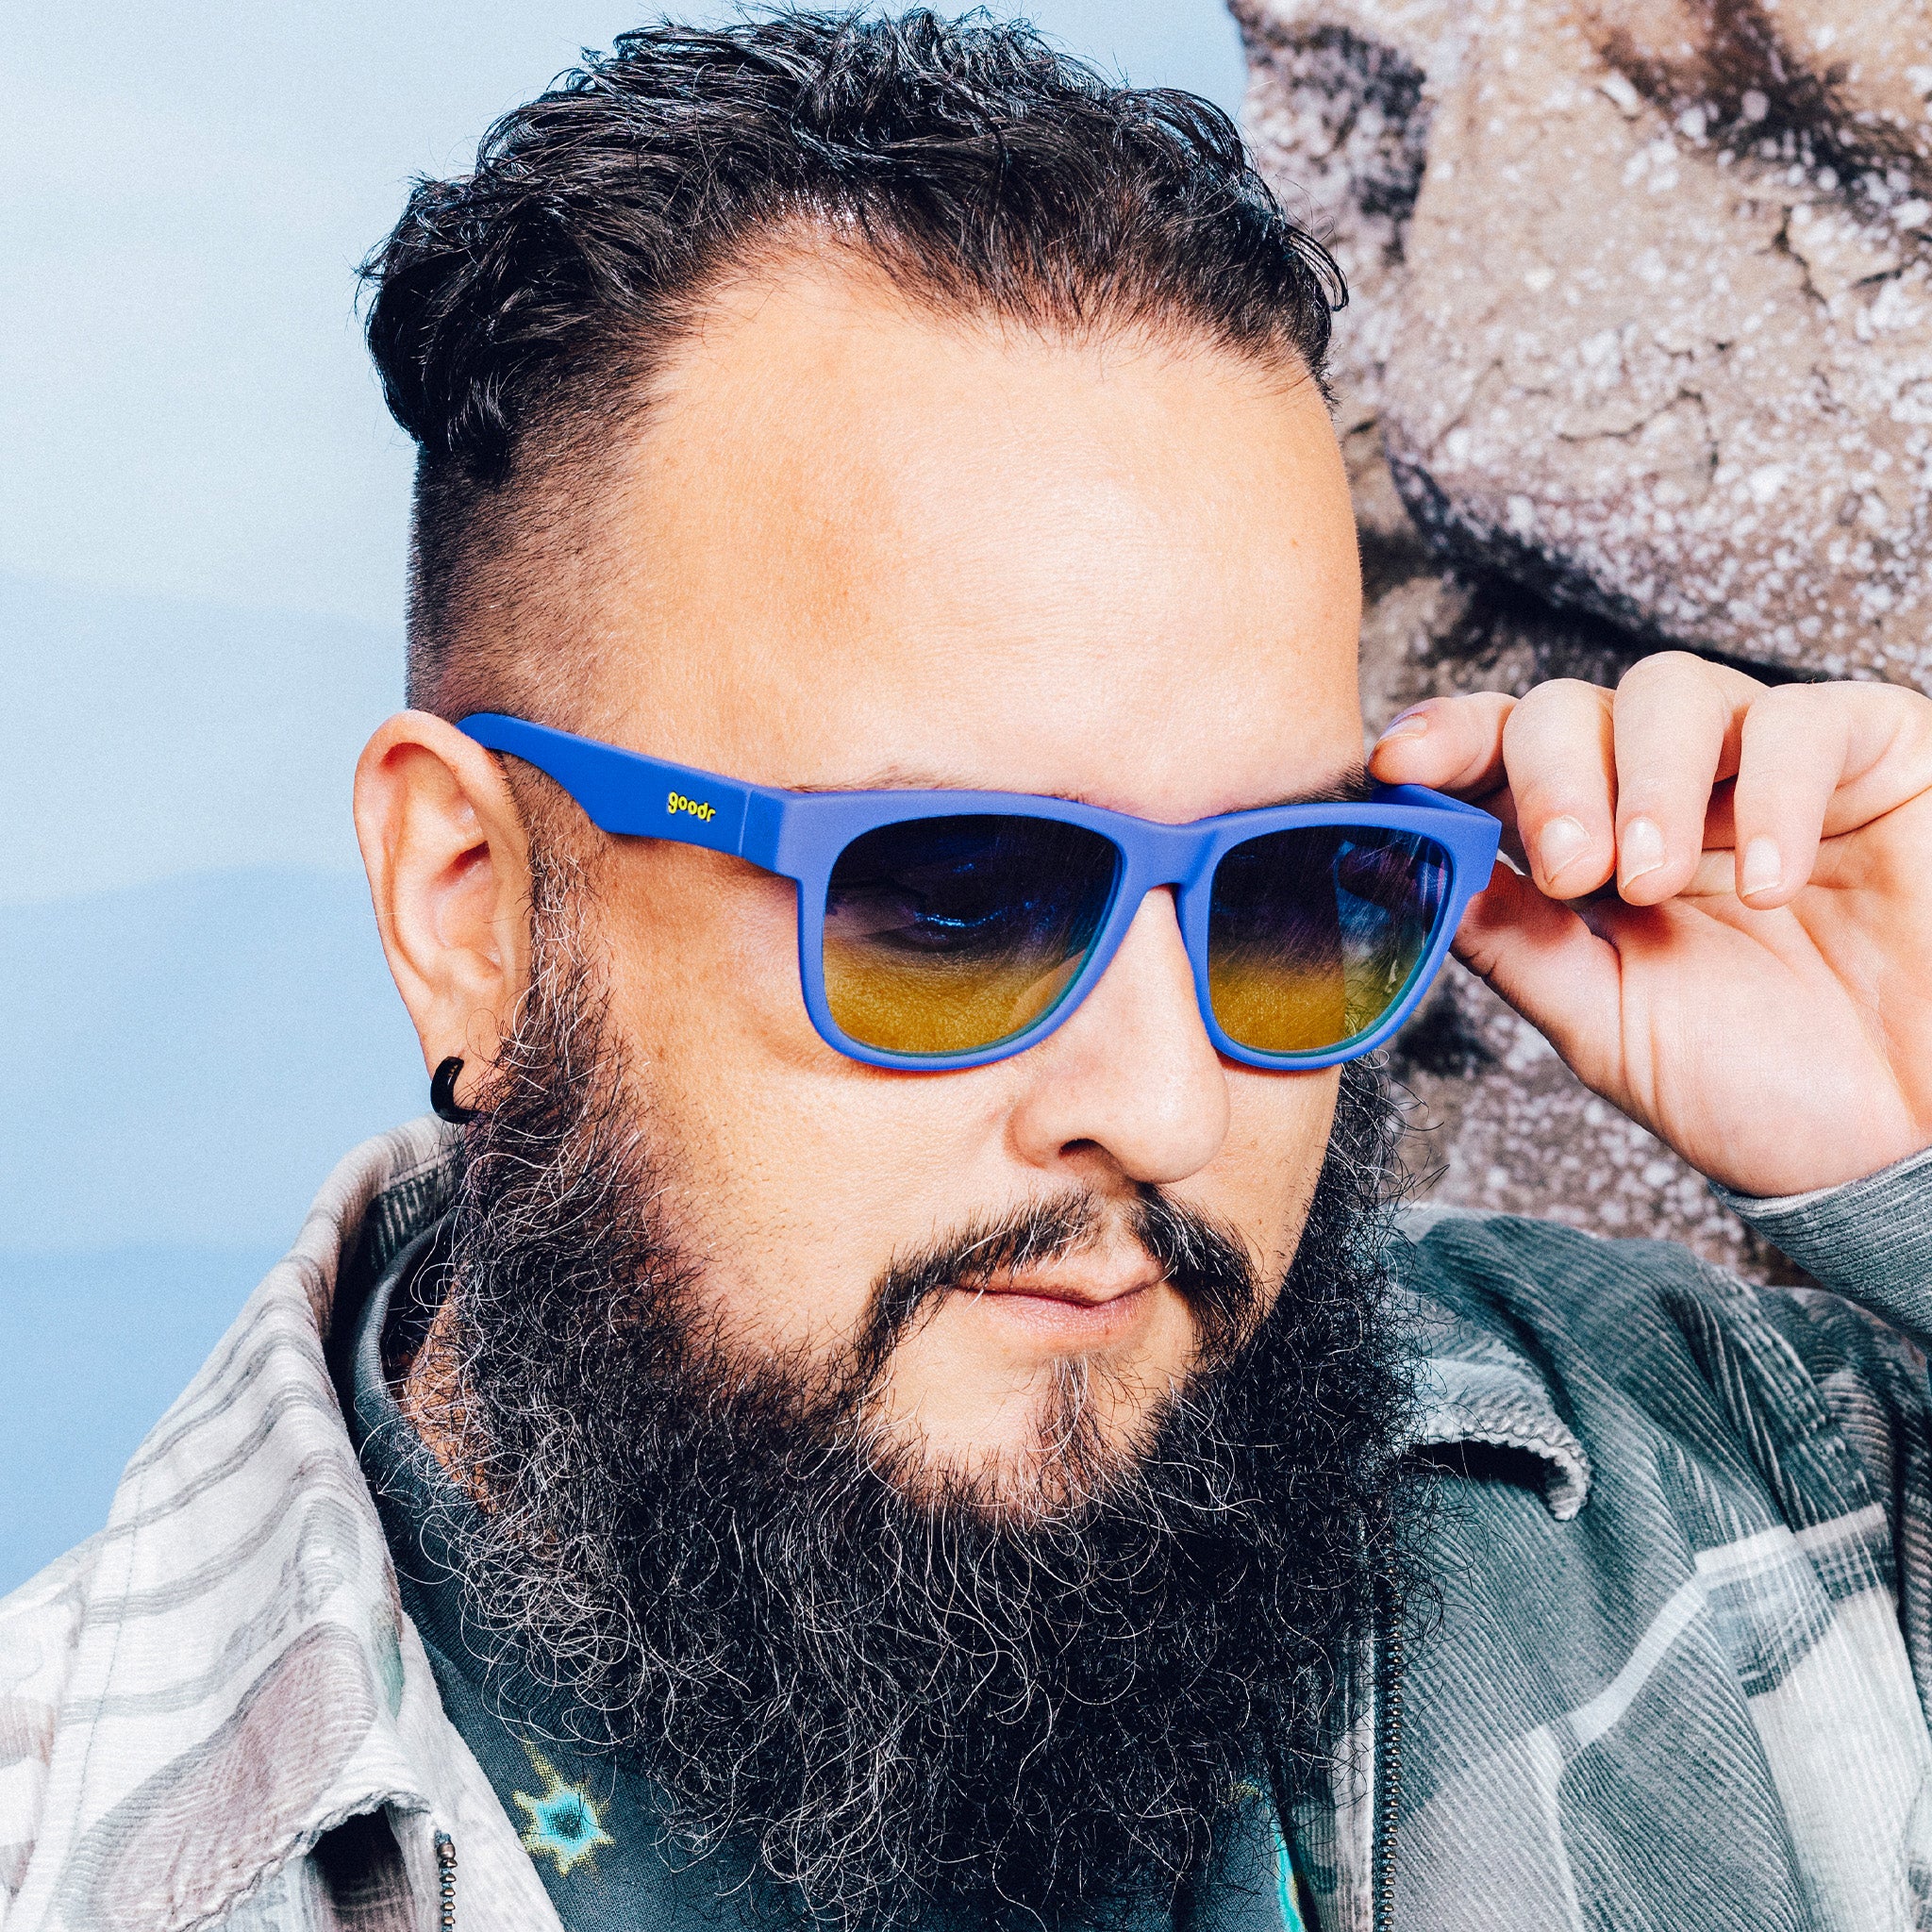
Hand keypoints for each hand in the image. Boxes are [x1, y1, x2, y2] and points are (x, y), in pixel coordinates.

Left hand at [1369, 652, 1931, 1197]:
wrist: (1905, 1149)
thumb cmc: (1763, 1090)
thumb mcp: (1603, 1020)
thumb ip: (1507, 940)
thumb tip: (1388, 869)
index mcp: (1589, 847)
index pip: (1498, 758)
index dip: (1445, 741)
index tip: (1396, 764)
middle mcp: (1668, 793)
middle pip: (1568, 707)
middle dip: (1550, 776)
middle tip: (1571, 868)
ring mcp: (1767, 768)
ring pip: (1670, 689)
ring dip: (1647, 780)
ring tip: (1657, 880)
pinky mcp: (1877, 754)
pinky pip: (1806, 721)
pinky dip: (1776, 793)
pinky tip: (1773, 886)